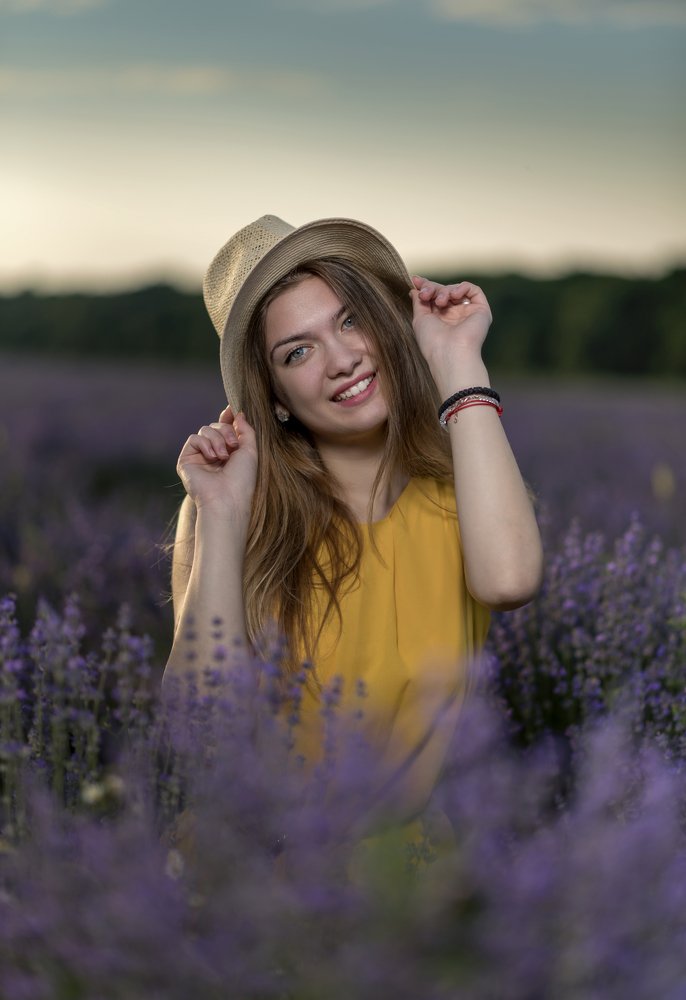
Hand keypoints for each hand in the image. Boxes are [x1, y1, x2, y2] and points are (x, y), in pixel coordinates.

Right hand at [177, 406, 257, 522]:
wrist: (227, 498)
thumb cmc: (242, 479)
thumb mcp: (250, 450)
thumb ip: (245, 429)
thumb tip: (237, 412)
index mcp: (229, 452)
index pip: (225, 428)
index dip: (228, 418)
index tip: (232, 409)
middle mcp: (214, 453)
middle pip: (216, 426)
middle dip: (226, 431)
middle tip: (234, 446)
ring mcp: (199, 457)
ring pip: (205, 430)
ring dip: (217, 439)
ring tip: (223, 456)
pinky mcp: (186, 460)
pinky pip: (194, 438)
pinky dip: (205, 444)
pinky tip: (212, 457)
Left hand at [410, 276, 491, 386]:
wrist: (450, 353)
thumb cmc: (432, 341)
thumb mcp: (420, 319)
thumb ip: (419, 302)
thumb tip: (414, 288)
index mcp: (440, 320)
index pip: (434, 297)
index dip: (426, 287)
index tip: (415, 280)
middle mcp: (454, 316)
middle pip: (444, 291)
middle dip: (432, 288)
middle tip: (425, 294)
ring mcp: (468, 313)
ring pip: (456, 290)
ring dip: (444, 291)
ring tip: (440, 302)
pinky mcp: (481, 311)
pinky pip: (473, 290)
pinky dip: (462, 288)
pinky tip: (454, 296)